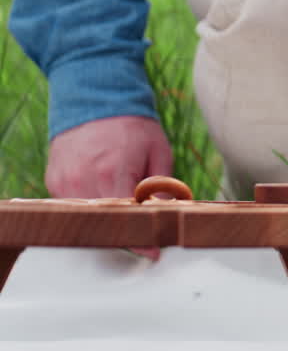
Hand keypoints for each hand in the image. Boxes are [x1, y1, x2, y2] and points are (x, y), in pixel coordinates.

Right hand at [46, 116, 173, 258]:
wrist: (95, 98)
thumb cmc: (131, 125)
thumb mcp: (159, 152)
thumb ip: (163, 187)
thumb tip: (170, 214)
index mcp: (113, 172)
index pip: (127, 218)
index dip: (141, 238)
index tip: (153, 252)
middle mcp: (83, 180)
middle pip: (105, 222)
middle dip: (126, 231)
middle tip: (144, 234)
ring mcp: (65, 181)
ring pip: (87, 217)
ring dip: (107, 219)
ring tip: (126, 212)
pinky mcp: (55, 180)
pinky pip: (74, 205)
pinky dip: (91, 207)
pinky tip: (105, 196)